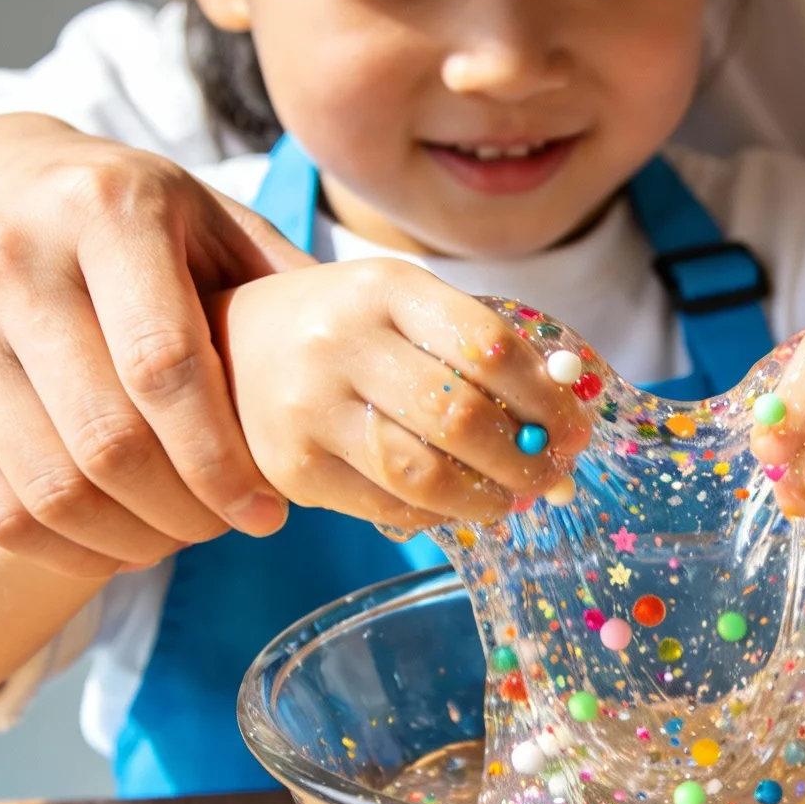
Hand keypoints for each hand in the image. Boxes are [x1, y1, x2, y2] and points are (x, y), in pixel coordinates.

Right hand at [0, 115, 304, 576]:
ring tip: (184, 537)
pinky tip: (122, 544)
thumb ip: (282, 281)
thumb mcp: (204, 215)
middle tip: (231, 529)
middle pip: (108, 440)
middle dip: (186, 511)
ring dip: (132, 540)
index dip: (224, 458)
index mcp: (106, 208)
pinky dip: (68, 552)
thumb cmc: (121, 214)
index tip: (270, 510)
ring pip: (49, 487)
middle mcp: (12, 260)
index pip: (166, 364)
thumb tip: (375, 364)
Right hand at [220, 260, 592, 526]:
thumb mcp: (404, 306)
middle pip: (460, 416)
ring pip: (424, 472)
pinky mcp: (290, 466)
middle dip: (526, 456)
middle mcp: (341, 341)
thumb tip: (566, 422)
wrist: (228, 345)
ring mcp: (308, 407)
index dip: (545, 397)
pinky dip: (439, 516)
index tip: (576, 427)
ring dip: (489, 497)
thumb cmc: (345, 329)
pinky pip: (387, 507)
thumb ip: (478, 352)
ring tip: (512, 498)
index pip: (487, 345)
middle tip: (554, 473)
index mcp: (385, 287)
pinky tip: (458, 507)